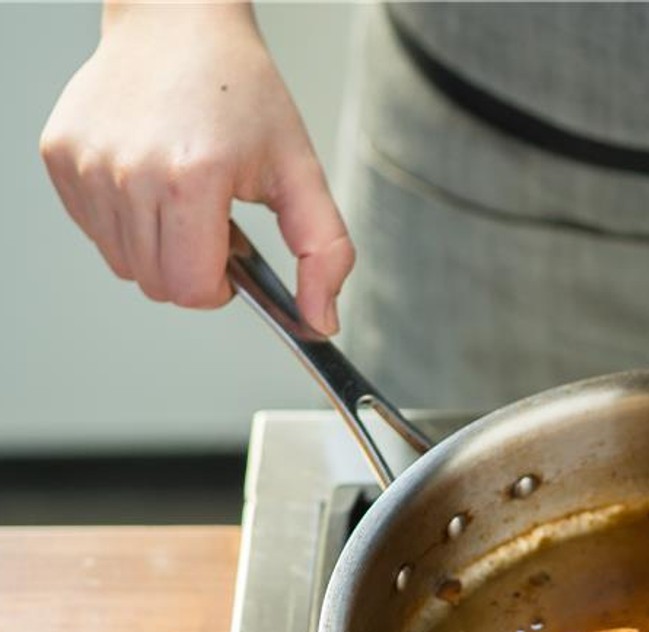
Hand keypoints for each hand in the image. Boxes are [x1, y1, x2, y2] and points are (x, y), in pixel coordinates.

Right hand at [39, 3, 350, 333]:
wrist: (178, 23)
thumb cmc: (241, 92)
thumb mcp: (301, 171)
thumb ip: (324, 252)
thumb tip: (321, 321)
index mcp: (192, 179)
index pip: (190, 290)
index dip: (218, 287)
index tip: (232, 256)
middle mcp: (128, 172)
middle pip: (156, 284)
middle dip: (191, 270)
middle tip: (213, 219)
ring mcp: (86, 164)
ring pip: (122, 264)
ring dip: (158, 248)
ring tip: (184, 196)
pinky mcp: (58, 156)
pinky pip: (94, 230)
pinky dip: (125, 223)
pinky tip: (149, 180)